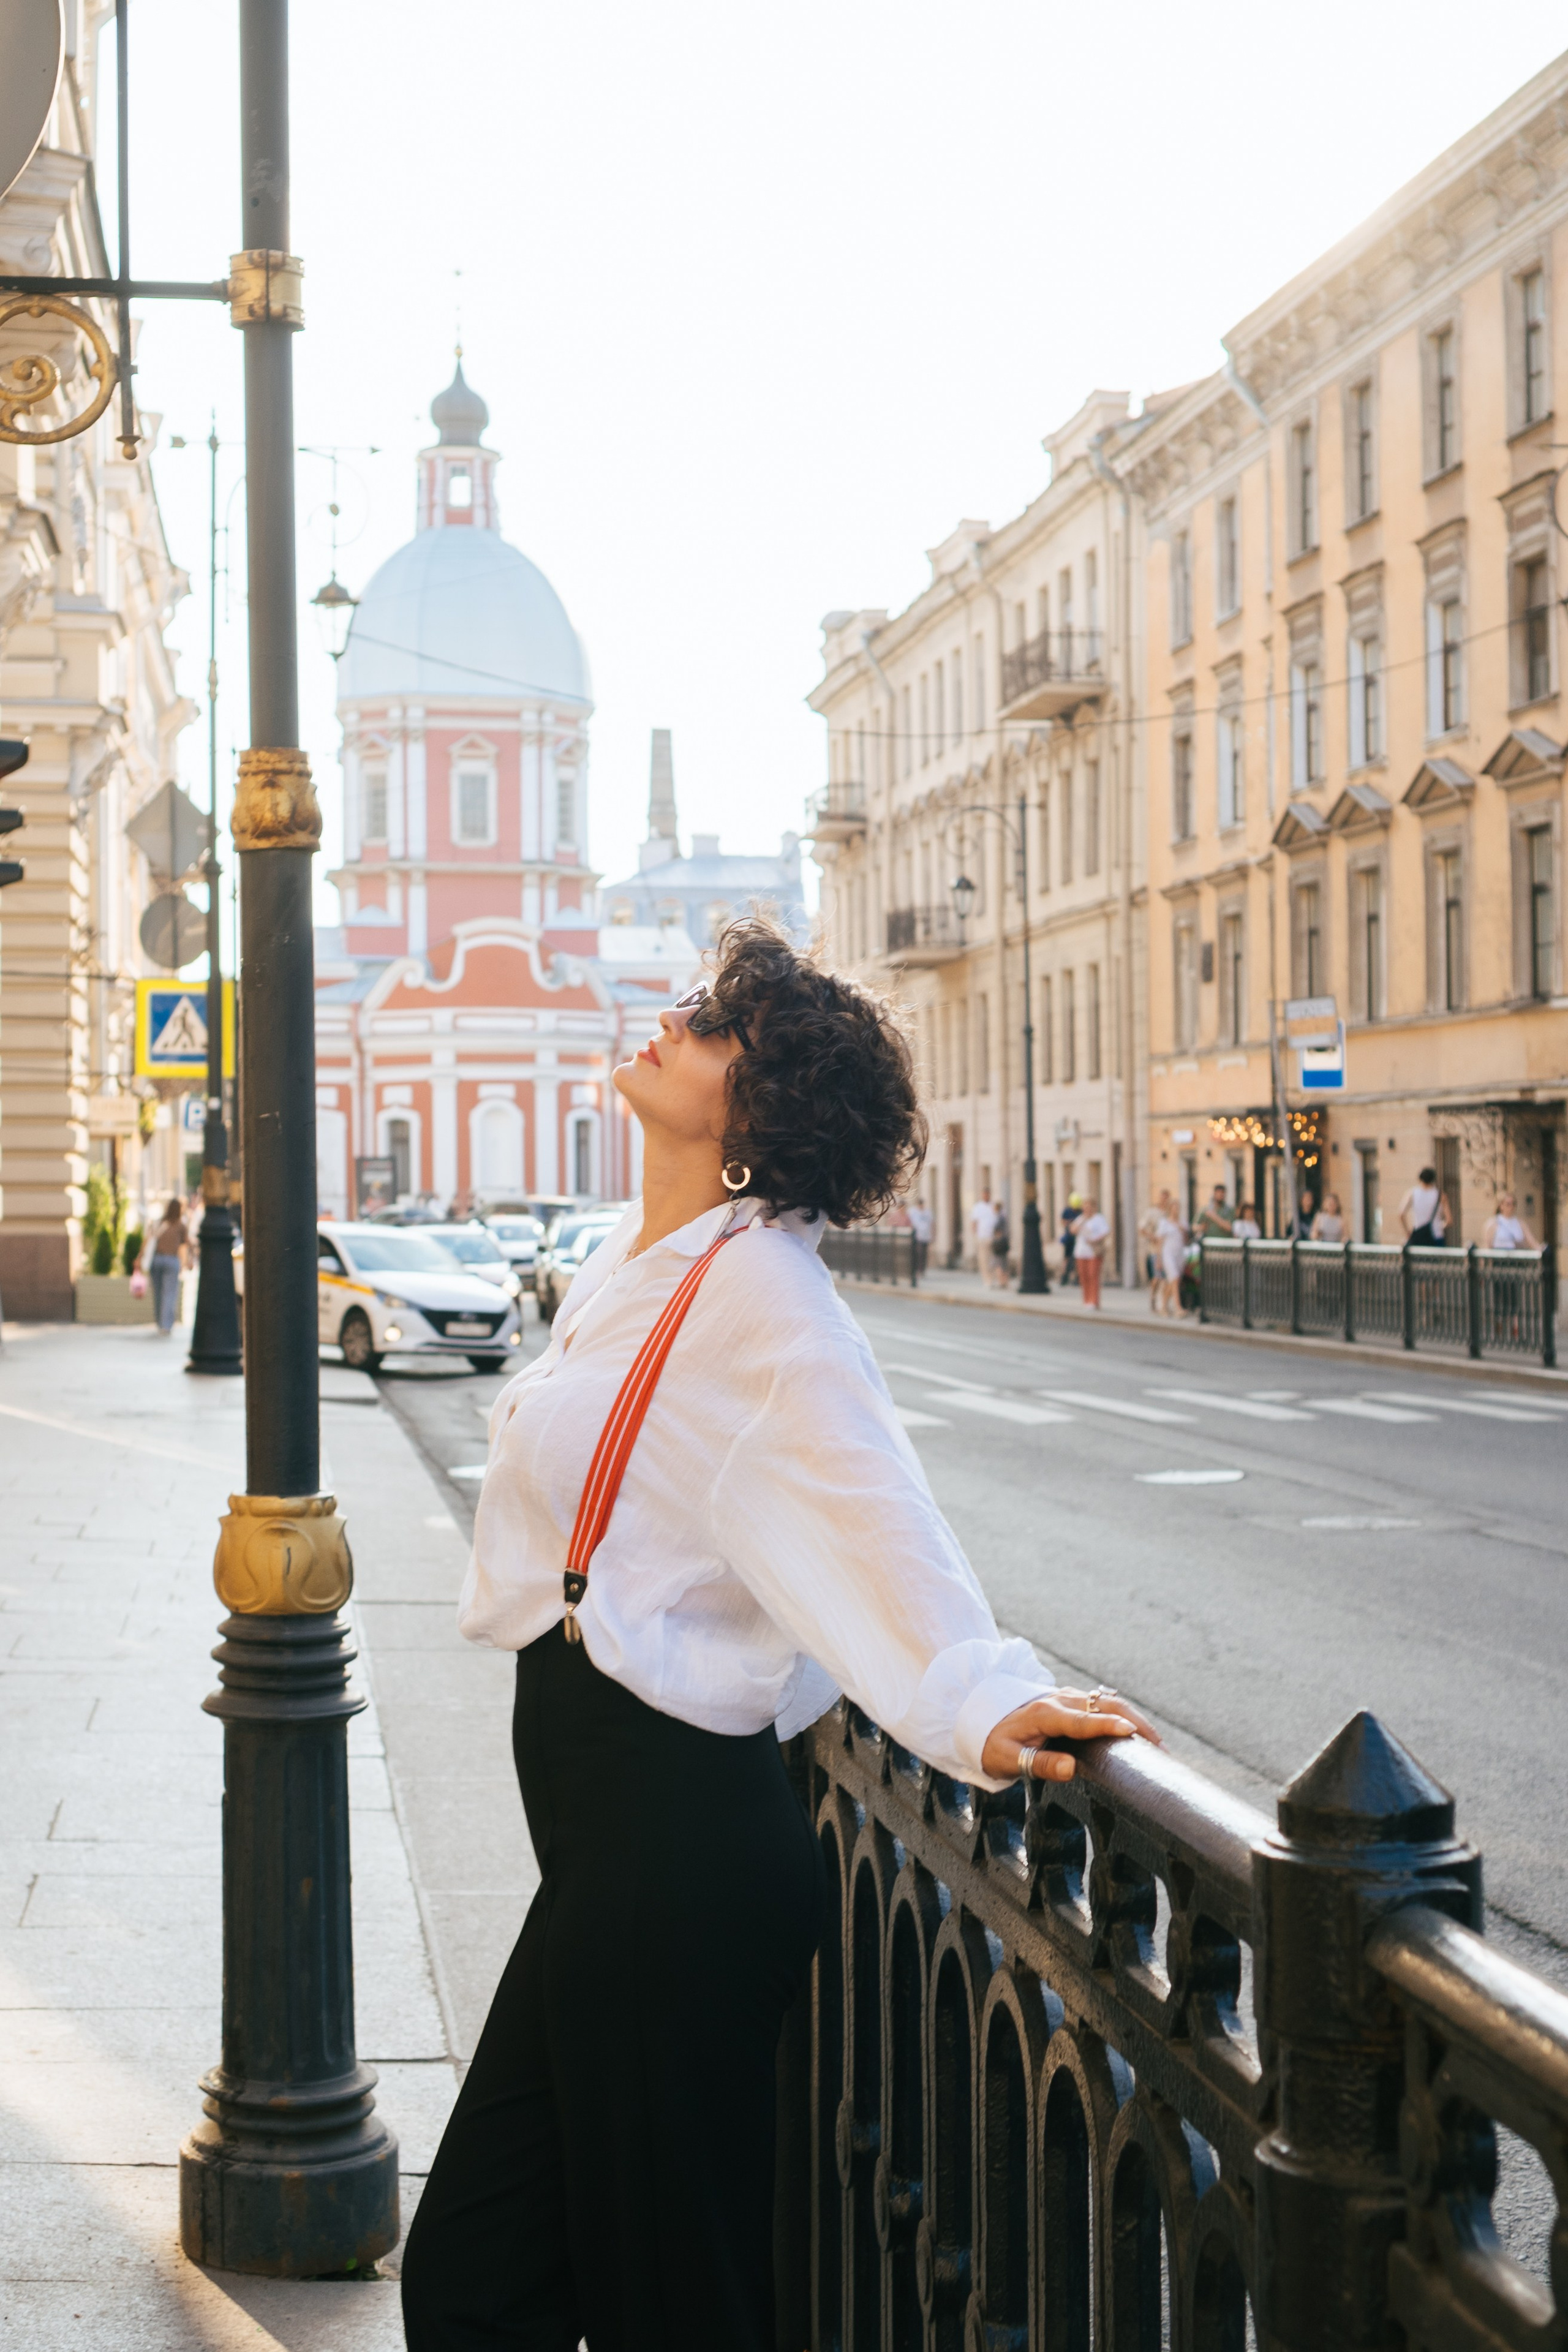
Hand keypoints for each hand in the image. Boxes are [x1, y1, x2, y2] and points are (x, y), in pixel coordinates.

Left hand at [981, 1686, 1160, 1784]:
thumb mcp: (1008, 1759)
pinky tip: (1140, 1736)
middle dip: (1136, 1724)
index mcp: (1045, 1714)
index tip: (1132, 1734)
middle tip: (1160, 1749)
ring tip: (1159, 1745)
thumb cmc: (994, 1743)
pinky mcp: (1074, 1702)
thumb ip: (1040, 1764)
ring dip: (1135, 1720)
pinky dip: (1125, 1717)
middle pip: (1106, 1706)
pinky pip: (1104, 1706)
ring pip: (1110, 1703)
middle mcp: (1061, 1700)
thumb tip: (1071, 1769)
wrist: (982, 1719)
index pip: (1082, 1720)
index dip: (1107, 1727)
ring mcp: (1069, 1698)